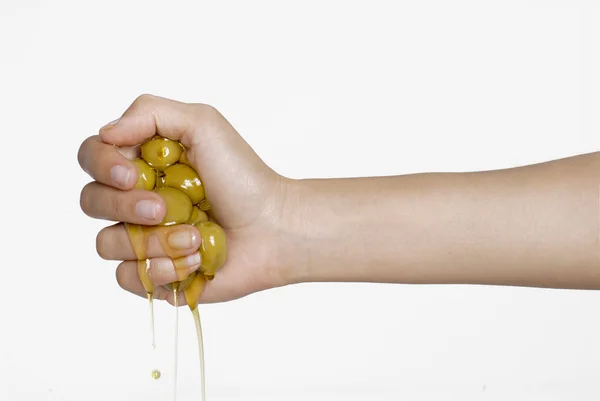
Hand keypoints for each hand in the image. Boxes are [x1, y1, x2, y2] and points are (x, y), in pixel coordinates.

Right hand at [78, 94, 294, 304]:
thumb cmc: (243, 178)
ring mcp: (143, 238)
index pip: (92, 156)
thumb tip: (105, 132)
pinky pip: (129, 277)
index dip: (102, 165)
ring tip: (196, 236)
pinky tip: (195, 259)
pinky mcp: (155, 273)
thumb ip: (150, 112)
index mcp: (142, 162)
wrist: (273, 230)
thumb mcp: (203, 124)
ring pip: (107, 243)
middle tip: (164, 208)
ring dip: (155, 241)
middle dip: (126, 206)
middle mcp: (136, 199)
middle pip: (91, 202)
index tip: (132, 174)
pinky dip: (163, 269)